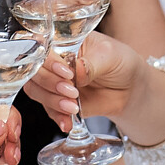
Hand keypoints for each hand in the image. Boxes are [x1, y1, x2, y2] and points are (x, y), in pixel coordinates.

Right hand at [27, 31, 145, 132]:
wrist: (131, 89)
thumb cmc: (121, 62)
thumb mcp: (110, 55)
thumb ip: (91, 63)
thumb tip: (76, 71)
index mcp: (63, 42)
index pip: (42, 48)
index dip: (48, 61)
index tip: (67, 72)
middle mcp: (53, 61)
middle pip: (34, 71)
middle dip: (50, 84)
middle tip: (72, 91)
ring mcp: (54, 82)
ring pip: (36, 91)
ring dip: (52, 101)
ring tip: (73, 107)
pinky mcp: (59, 102)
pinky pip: (49, 110)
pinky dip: (57, 117)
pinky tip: (67, 123)